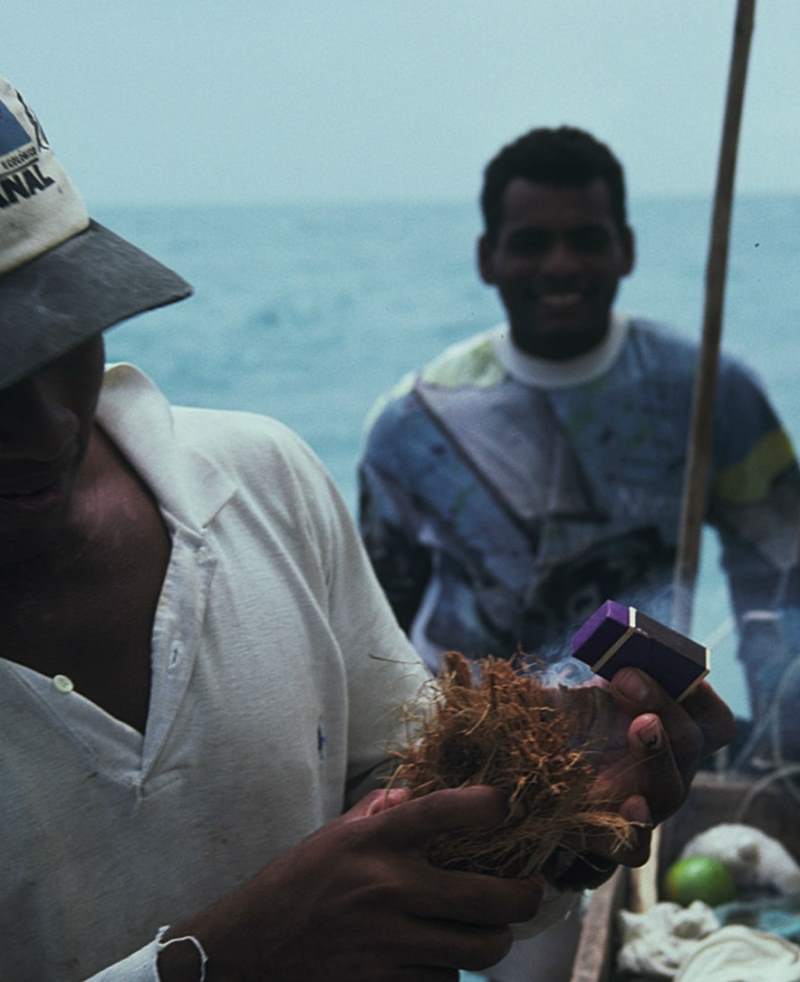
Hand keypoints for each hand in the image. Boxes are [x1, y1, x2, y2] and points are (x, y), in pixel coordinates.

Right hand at [158, 786, 542, 981]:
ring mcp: (387, 943)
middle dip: (523, 898)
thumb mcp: (330, 836)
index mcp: (373, 842)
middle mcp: (386, 889)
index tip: (507, 805)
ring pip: (476, 950)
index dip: (486, 805)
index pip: (442, 811)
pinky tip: (438, 961)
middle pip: (486, 898)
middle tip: (531, 892)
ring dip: (491, 942)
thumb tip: (413, 791)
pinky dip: (449, 974)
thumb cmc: (292, 886)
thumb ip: (375, 811)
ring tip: (490, 932)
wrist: (246, 953)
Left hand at [550, 670, 734, 883]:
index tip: (672, 663)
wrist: (534, 781)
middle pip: (689, 741)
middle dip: (662, 702)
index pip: (714, 720)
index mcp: (671, 734)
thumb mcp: (578, 696)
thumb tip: (597, 645)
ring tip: (641, 724)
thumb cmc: (567, 727)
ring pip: (669, 789)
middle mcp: (669, 771)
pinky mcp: (614, 838)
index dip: (701, 693)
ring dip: (656, 753)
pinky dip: (632, 829)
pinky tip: (627, 806)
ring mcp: (647, 806)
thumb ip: (591, 678)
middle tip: (629, 677)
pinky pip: (634, 848)